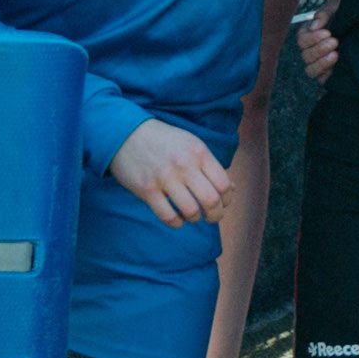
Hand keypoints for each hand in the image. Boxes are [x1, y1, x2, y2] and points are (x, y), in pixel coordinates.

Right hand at [108, 118, 230, 228]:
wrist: (126, 134)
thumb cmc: (165, 141)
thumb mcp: (192, 145)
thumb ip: (211, 166)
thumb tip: (232, 190)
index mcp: (199, 152)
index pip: (224, 184)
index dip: (227, 200)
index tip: (223, 203)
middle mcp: (184, 165)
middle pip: (211, 200)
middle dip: (216, 215)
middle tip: (212, 218)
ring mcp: (164, 178)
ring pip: (190, 211)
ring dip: (195, 219)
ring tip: (193, 216)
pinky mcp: (146, 190)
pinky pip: (167, 216)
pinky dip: (176, 223)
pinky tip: (178, 219)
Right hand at [294, 17, 340, 83]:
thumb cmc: (345, 12)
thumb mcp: (336, 8)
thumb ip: (325, 13)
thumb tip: (315, 26)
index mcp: (308, 35)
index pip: (302, 40)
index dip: (312, 38)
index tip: (327, 32)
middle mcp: (311, 50)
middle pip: (306, 56)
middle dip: (319, 49)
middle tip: (335, 41)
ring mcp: (320, 63)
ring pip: (310, 70)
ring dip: (322, 64)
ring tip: (336, 54)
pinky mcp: (329, 74)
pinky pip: (322, 80)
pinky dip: (328, 76)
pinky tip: (338, 66)